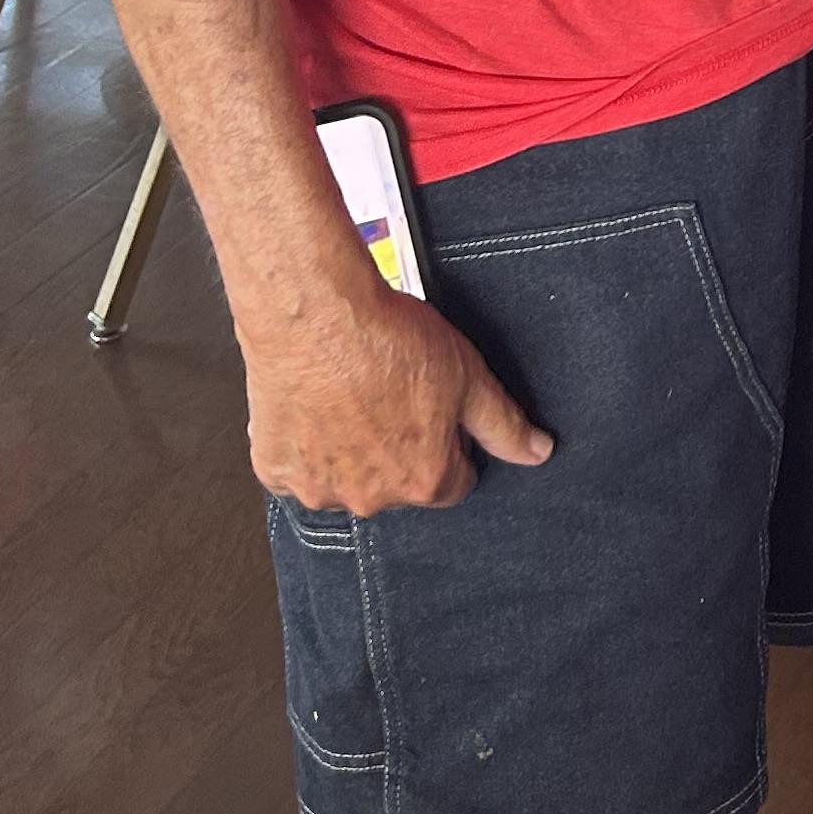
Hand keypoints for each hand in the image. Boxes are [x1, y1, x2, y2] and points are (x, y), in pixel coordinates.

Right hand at [243, 277, 553, 514]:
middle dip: (400, 450)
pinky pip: (295, 468)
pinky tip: (314, 405)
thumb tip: (538, 452)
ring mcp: (318, 488)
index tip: (435, 412)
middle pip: (398, 484)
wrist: (315, 314)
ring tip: (350, 395)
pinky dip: (304, 446)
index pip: (454, 482)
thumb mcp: (469, 377)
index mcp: (423, 482)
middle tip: (389, 394)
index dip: (451, 445)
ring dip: (350, 451)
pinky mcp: (274, 468)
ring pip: (345, 479)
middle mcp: (371, 498)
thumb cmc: (388, 341)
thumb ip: (504, 424)